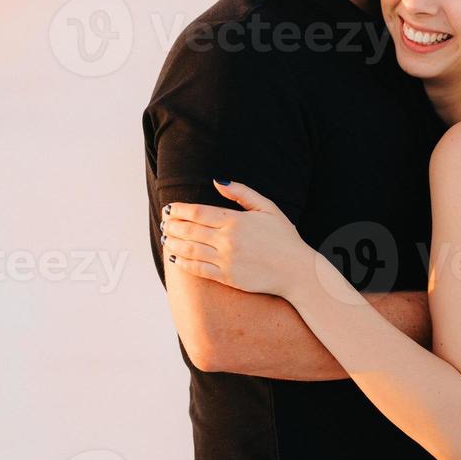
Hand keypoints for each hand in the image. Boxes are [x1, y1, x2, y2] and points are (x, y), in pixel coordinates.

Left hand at [161, 180, 312, 296]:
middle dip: (172, 225)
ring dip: (172, 243)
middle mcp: (227, 240)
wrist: (297, 270)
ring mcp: (226, 260)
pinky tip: (175, 258)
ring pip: (189, 250)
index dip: (179, 210)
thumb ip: (241, 193)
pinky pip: (198, 270)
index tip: (169, 208)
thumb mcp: (267, 207)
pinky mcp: (227, 278)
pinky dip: (183, 263)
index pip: (197, 212)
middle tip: (163, 222)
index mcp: (235, 220)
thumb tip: (216, 182)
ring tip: (165, 238)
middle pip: (189, 230)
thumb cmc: (284, 237)